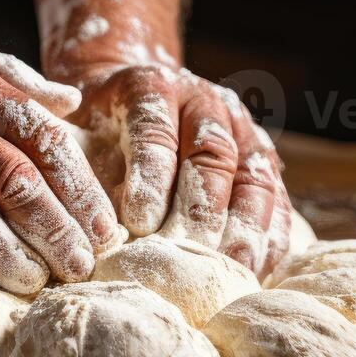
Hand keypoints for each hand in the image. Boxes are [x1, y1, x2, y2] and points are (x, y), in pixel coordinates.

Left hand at [66, 63, 294, 279]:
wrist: (134, 97)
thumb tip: (95, 231)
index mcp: (151, 86)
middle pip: (212, 153)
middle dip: (203, 208)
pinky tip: (256, 269)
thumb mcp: (79, 131)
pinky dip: (269, 234)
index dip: (151, 175)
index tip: (138, 221)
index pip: (155, 129)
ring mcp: (239, 128)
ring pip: (253, 174)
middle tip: (189, 253)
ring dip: (246, 226)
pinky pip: (276, 195)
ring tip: (232, 270)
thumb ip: (87, 169)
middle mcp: (203, 101)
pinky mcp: (261, 158)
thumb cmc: (99, 128)